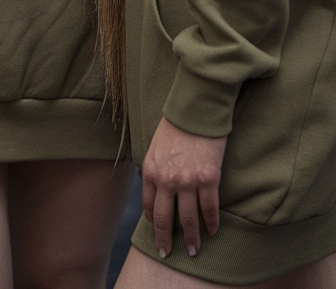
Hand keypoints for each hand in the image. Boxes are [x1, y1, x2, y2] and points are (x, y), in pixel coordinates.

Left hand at [141, 117, 226, 259]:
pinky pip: (210, 209)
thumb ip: (156, 167)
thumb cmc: (176, 124)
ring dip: (191, 238)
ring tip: (194, 250)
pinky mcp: (208, 179)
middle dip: (166, 239)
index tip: (158, 230)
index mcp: (151, 171)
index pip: (149, 205)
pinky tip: (213, 230)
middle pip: (165, 218)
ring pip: (189, 219)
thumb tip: (158, 186)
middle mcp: (167, 180)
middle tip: (168, 253)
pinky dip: (211, 223)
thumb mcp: (156, 146)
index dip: (154, 222)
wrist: (196, 109)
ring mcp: (188, 181)